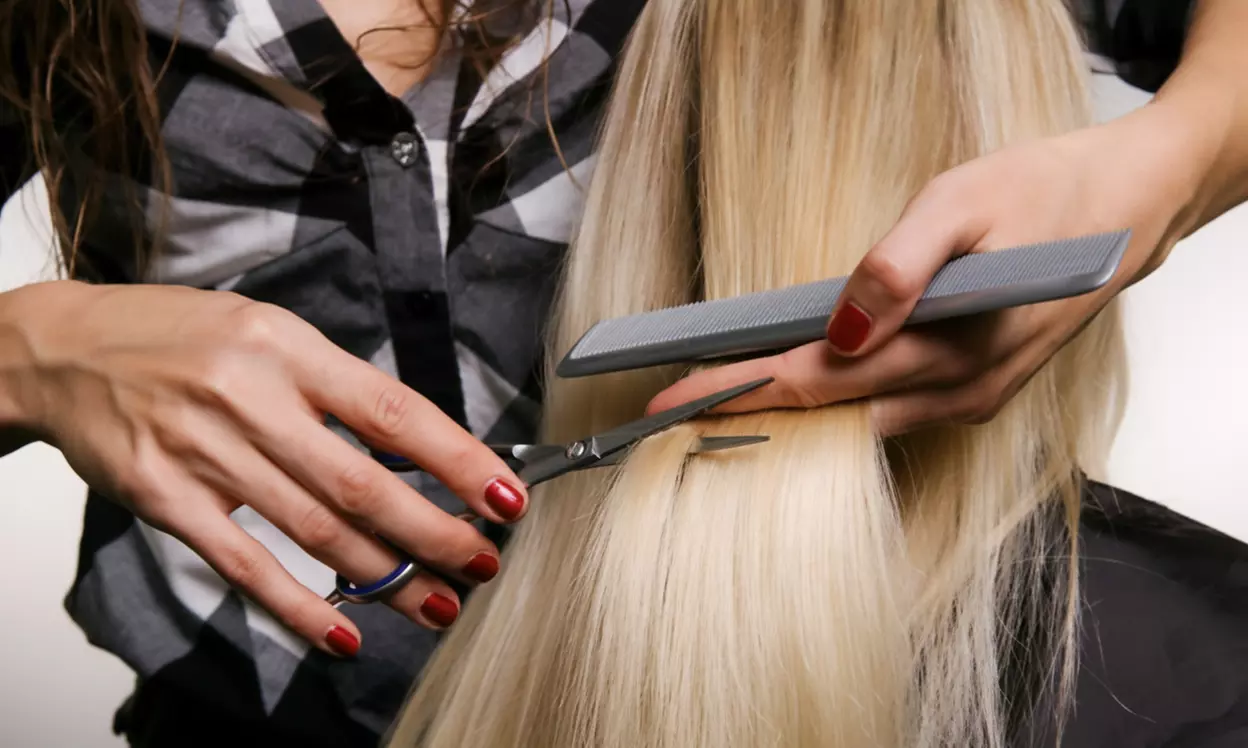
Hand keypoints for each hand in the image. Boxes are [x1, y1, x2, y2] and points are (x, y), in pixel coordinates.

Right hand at [3, 281, 528, 654]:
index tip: (504, 494)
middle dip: (434, 531)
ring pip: (314, 531)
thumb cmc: (181, 338)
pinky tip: (343, 633)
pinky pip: (244, 564)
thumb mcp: (269, 333)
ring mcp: (205, 452)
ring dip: (385, 576)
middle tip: (482, 560)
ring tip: (437, 602)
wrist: (65, 350)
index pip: (392, 412)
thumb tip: (419, 449)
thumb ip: (337, 387)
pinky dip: (298, 606)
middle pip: (361, 483)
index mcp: (288, 348)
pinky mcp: (165, 499)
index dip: (456, 459)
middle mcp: (250, 398)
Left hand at [648, 104, 1202, 432]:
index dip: (742, 392)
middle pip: (829, 414)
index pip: (820, 380)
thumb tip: (839, 327)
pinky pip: (888, 414)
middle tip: (670, 411)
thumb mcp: (966, 200)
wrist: (1134, 209)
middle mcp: (958, 392)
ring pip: (857, 422)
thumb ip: (899, 265)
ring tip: (714, 405)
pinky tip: (795, 395)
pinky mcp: (976, 395)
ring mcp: (970, 402)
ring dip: (788, 416)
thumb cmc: (1048, 194)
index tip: (674, 403)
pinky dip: (835, 407)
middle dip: (747, 414)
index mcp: (950, 345)